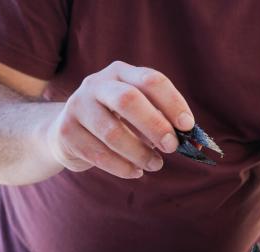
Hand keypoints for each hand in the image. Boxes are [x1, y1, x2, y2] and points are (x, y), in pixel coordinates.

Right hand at [46, 61, 193, 177]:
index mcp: (120, 73)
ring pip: (112, 132)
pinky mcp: (66, 132)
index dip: (173, 102)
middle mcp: (96, 84)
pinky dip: (122, 167)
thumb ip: (163, 121)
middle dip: (155, 125)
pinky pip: (99, 154)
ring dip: (140, 153)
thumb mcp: (138, 113)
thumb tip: (192, 142)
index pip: (151, 80)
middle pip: (128, 100)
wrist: (66, 132)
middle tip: (172, 147)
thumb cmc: (116, 122)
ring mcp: (77, 106)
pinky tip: (135, 171)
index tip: (188, 126)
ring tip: (155, 164)